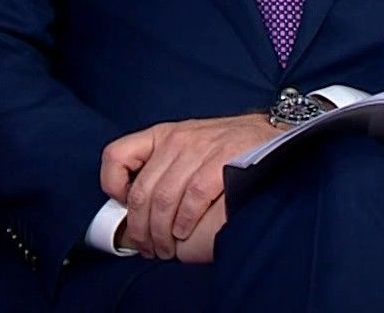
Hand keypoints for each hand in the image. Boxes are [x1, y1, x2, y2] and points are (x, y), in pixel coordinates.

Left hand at [100, 113, 276, 258]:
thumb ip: (163, 167)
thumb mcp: (187, 145)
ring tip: (164, 249)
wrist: (271, 137)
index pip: (116, 154)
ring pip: (163, 199)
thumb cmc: (227, 147)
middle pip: (142, 191)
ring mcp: (199, 150)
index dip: (111, 185)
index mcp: (162, 135)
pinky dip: (184, 222)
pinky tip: (184, 234)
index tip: (122, 206)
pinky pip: (191, 198)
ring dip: (160, 233)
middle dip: (139, 228)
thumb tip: (136, 204)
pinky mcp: (220, 163)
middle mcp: (176, 140)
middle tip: (146, 246)